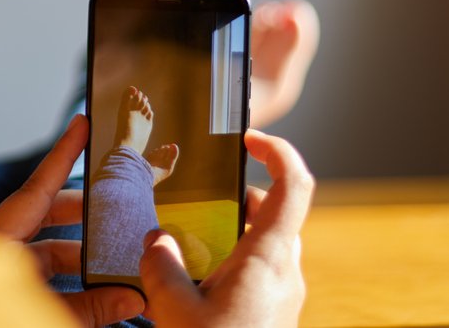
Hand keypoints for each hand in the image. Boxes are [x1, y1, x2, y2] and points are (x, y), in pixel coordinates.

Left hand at [0, 114, 144, 325]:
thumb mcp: (37, 316)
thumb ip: (85, 309)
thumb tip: (132, 296)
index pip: (37, 190)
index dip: (62, 155)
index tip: (83, 123)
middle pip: (47, 219)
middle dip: (87, 217)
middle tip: (123, 212)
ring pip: (47, 253)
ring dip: (83, 258)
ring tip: (121, 266)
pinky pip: (40, 280)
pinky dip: (70, 285)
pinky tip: (100, 297)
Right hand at [138, 130, 313, 326]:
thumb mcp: (176, 310)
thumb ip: (162, 268)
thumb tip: (156, 240)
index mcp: (267, 259)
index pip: (293, 186)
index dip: (278, 151)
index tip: (250, 138)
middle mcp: (284, 273)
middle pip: (273, 213)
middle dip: (239, 198)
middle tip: (203, 204)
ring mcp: (283, 295)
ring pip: (267, 244)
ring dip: (236, 233)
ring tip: (195, 246)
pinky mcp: (275, 314)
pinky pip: (262, 274)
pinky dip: (236, 263)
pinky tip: (201, 283)